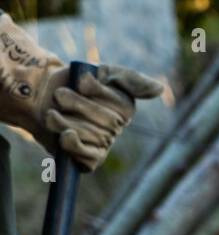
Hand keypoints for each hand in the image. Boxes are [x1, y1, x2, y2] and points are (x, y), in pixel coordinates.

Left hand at [0, 13, 163, 170]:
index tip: (82, 82)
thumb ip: (131, 80)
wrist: (42, 95)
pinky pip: (86, 157)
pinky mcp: (87, 159)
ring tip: (53, 114)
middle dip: (76, 104)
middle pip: (105, 122)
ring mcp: (102, 145)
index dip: (96, 92)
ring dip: (65, 121)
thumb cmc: (76, 82)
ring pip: (91, 136)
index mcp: (125, 109)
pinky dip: (74, 145)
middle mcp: (116, 130)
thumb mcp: (104, 73)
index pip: (118, 105)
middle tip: (60, 96)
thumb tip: (159, 89)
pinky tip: (65, 136)